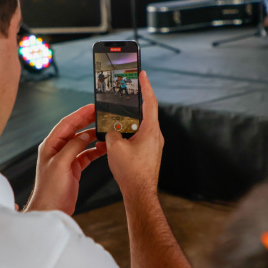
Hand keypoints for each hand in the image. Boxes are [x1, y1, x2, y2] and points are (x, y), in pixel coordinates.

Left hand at [24, 104, 106, 214]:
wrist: (51, 209)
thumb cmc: (50, 190)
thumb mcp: (61, 164)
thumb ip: (72, 147)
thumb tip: (84, 135)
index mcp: (50, 145)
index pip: (66, 124)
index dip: (79, 114)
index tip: (91, 107)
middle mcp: (58, 150)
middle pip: (75, 130)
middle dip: (88, 121)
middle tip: (101, 114)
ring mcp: (66, 159)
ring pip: (82, 142)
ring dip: (93, 136)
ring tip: (105, 130)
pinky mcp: (73, 168)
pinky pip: (86, 155)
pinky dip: (95, 151)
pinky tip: (103, 148)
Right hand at [105, 71, 163, 200]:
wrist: (139, 194)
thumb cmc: (131, 172)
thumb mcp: (114, 147)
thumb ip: (111, 132)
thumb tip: (112, 131)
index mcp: (151, 130)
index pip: (149, 101)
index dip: (145, 86)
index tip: (142, 74)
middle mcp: (155, 136)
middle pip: (145, 113)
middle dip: (135, 102)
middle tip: (128, 90)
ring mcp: (153, 145)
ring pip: (140, 126)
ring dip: (128, 121)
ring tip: (116, 118)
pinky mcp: (148, 154)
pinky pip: (138, 137)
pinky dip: (128, 134)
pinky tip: (116, 138)